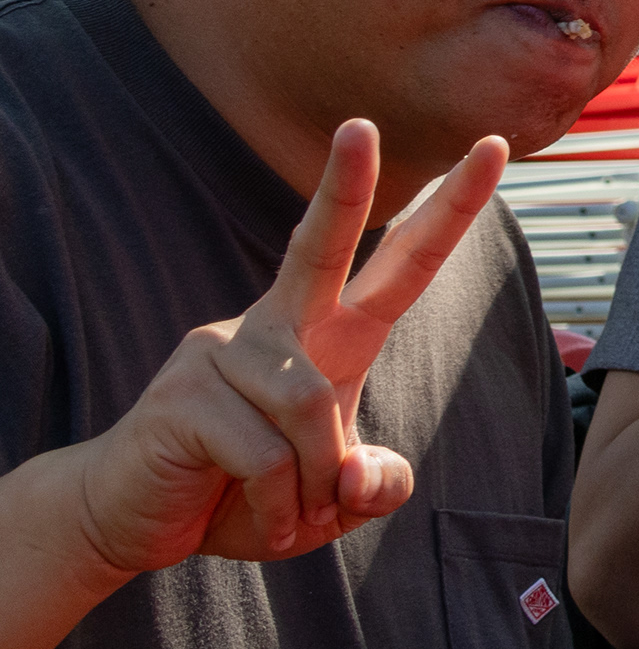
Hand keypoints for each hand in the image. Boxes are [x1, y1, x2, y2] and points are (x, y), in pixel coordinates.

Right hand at [76, 121, 509, 576]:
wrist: (137, 523)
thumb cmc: (246, 497)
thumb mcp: (333, 502)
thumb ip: (374, 485)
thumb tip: (366, 475)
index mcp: (328, 336)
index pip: (398, 265)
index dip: (447, 212)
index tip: (492, 150)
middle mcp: (275, 328)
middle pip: (319, 248)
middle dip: (343, 187)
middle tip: (358, 125)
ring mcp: (221, 353)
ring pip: (309, 408)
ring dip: (313, 482)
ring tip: (290, 510)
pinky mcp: (182, 395)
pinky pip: (266, 455)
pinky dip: (278, 503)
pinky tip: (257, 514)